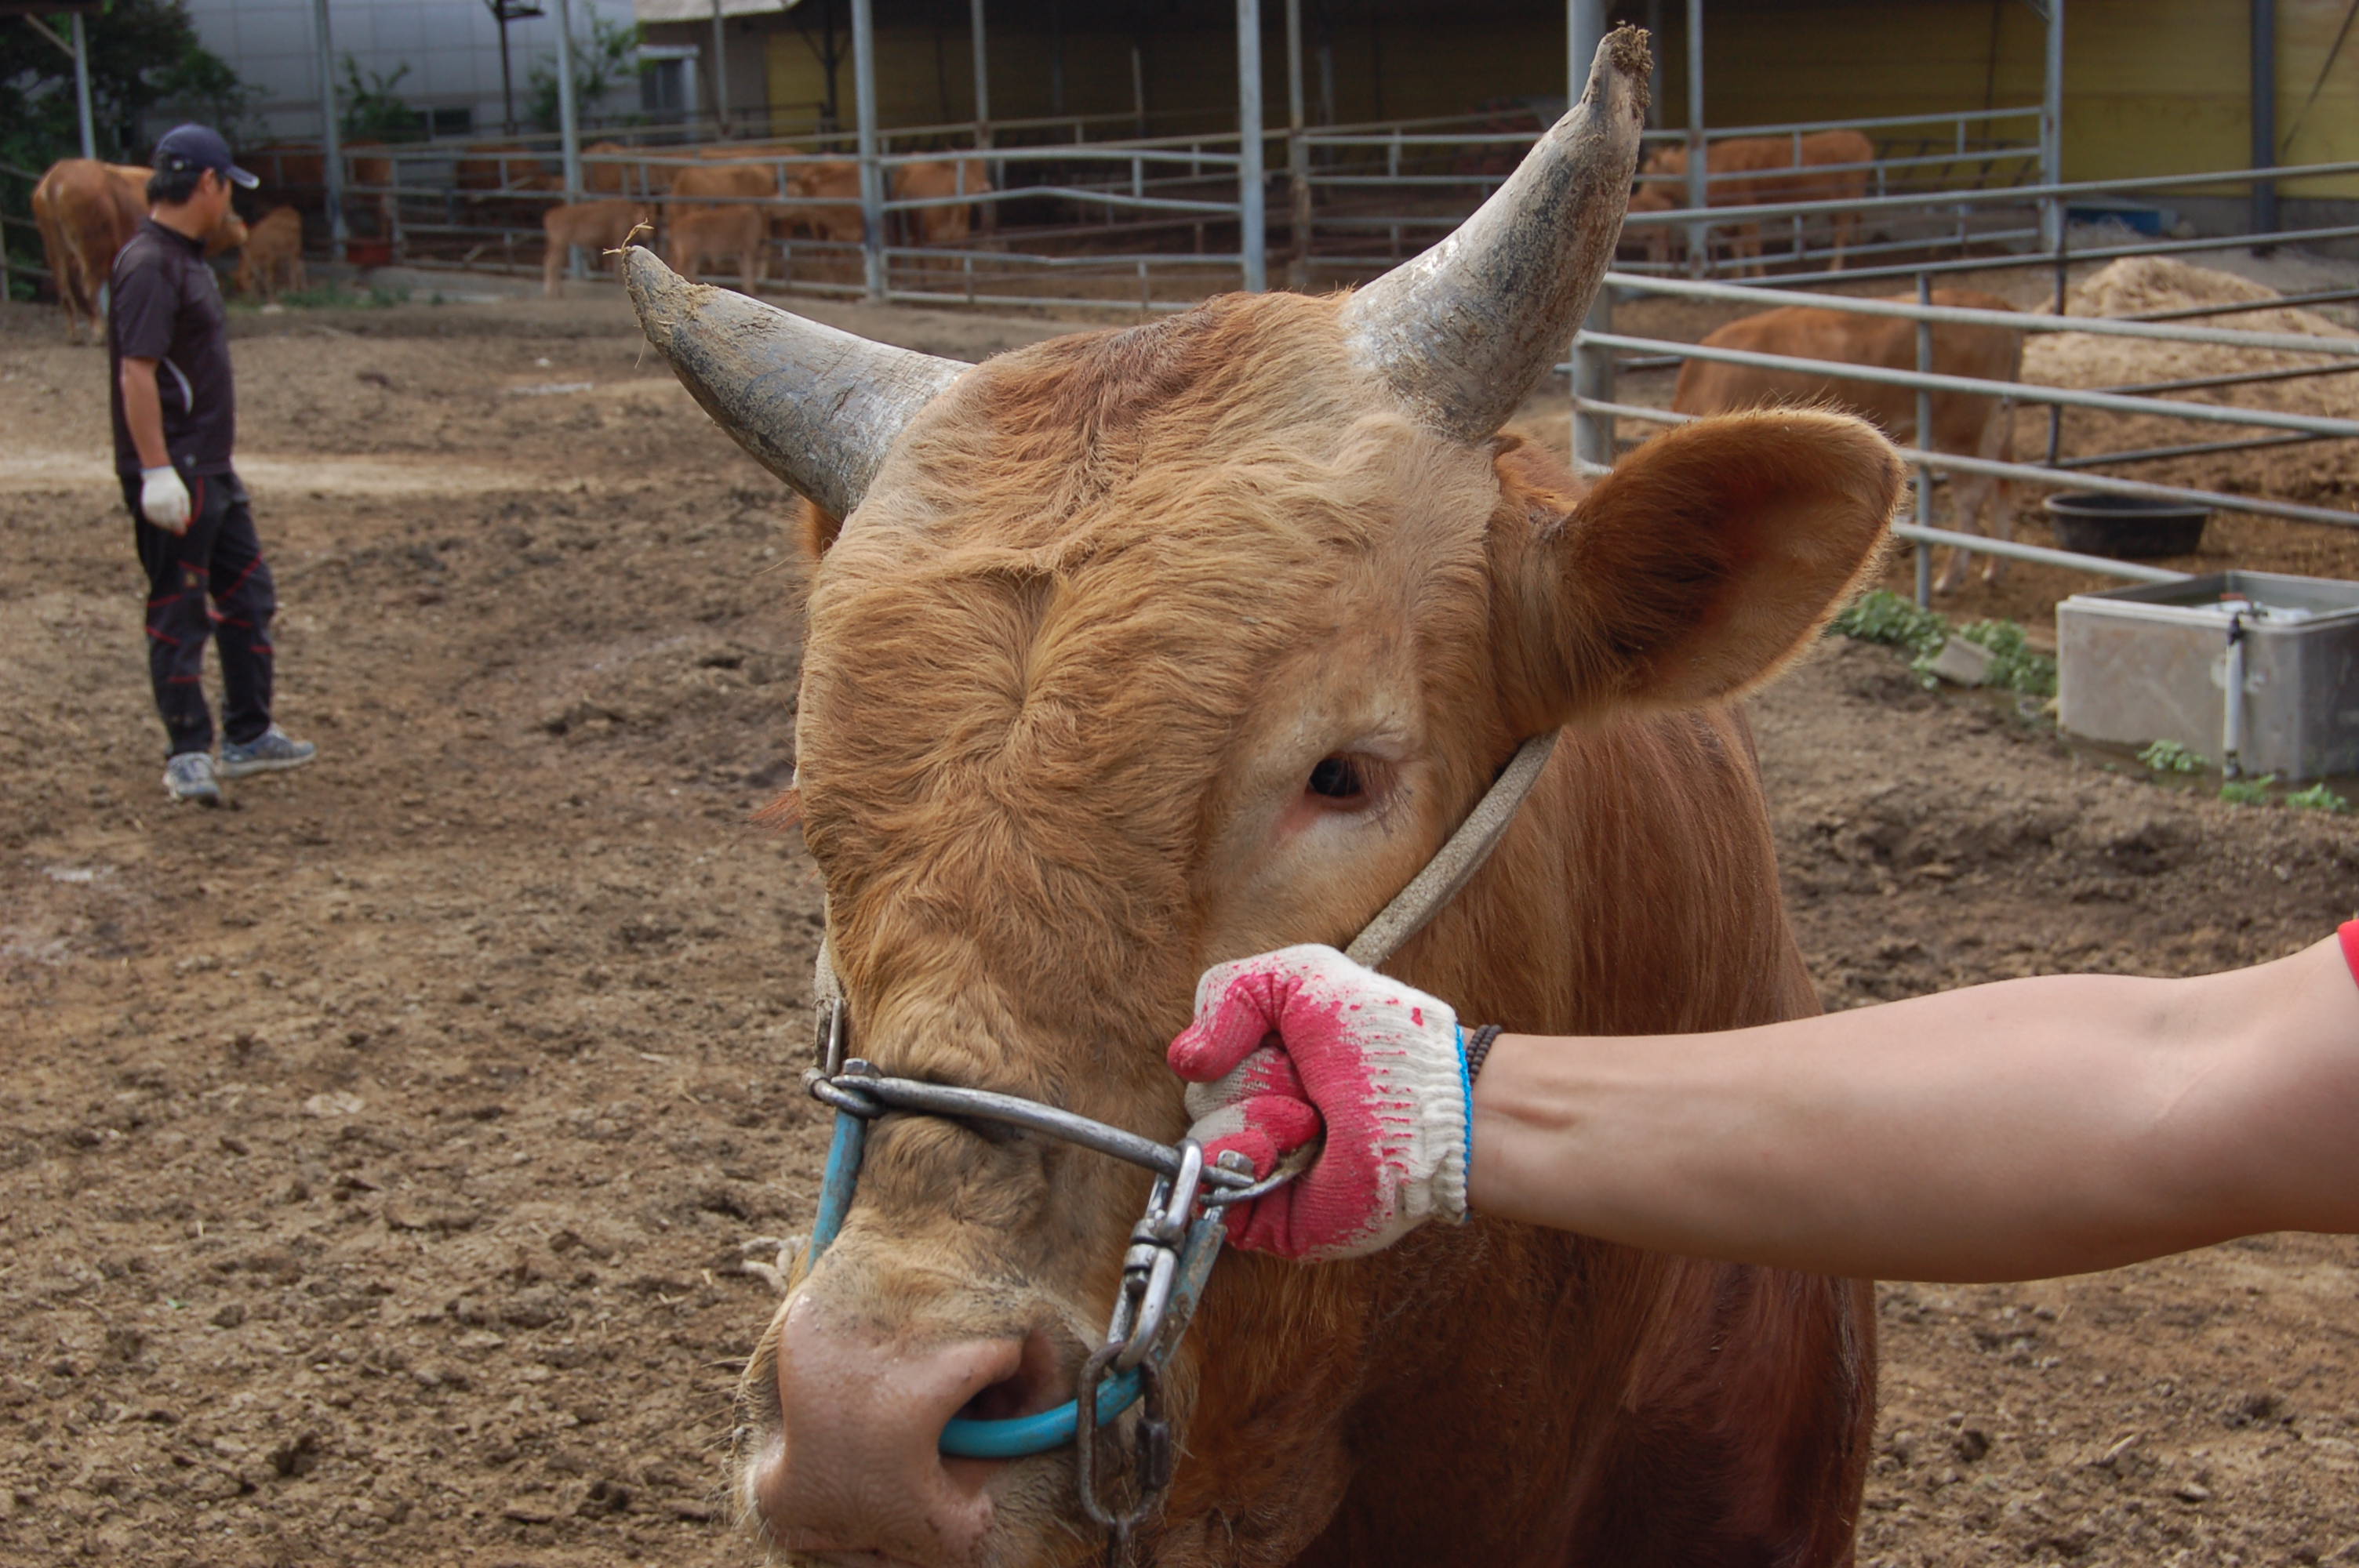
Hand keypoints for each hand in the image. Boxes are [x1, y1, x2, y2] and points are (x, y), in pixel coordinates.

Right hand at [140, 466, 190, 532]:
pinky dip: (157, 521)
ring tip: (171, 525)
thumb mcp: (184, 496)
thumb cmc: (175, 487)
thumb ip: (186, 509)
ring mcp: (151, 504)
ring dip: (165, 526)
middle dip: (173, 527)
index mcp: (171, 500)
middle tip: (178, 530)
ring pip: (158, 521)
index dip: (179, 527)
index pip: (175, 518)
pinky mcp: (145, 504)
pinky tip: (162, 521)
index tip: (183, 531)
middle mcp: (160, 502)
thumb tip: (186, 522)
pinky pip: (150, 518)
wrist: (158, 476)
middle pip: (167, 521)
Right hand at [1168, 945, 1468, 1260]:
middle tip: (1312, 1081)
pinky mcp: (1265, 1217)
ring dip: (1258, 1116)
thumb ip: (1227, 991)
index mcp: (1263, 1065)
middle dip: (1255, 1079)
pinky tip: (1292, 1145)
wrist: (1433, 1105)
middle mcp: (1257, 1116)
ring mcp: (1259, 1169)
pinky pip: (1212, 1191)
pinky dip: (1243, 1158)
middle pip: (1201, 1096)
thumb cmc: (1384, 1040)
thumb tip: (1183, 1059)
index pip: (1201, 1057)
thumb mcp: (1301, 977)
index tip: (1288, 1041)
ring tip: (1315, 1118)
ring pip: (1201, 1140)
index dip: (1236, 1044)